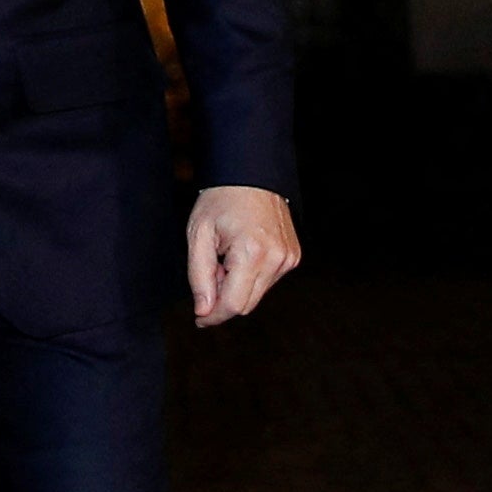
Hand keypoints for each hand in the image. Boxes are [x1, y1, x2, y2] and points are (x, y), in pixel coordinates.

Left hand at [186, 184, 298, 324]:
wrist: (250, 173)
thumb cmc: (221, 199)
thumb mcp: (198, 234)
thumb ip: (199, 276)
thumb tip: (204, 311)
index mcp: (252, 252)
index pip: (234, 304)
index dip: (214, 316)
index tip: (200, 319)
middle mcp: (277, 258)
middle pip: (247, 304)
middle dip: (224, 298)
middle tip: (210, 271)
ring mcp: (289, 258)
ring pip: (257, 294)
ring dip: (237, 286)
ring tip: (226, 256)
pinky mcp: (293, 256)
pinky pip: (268, 281)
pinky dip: (251, 276)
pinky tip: (241, 253)